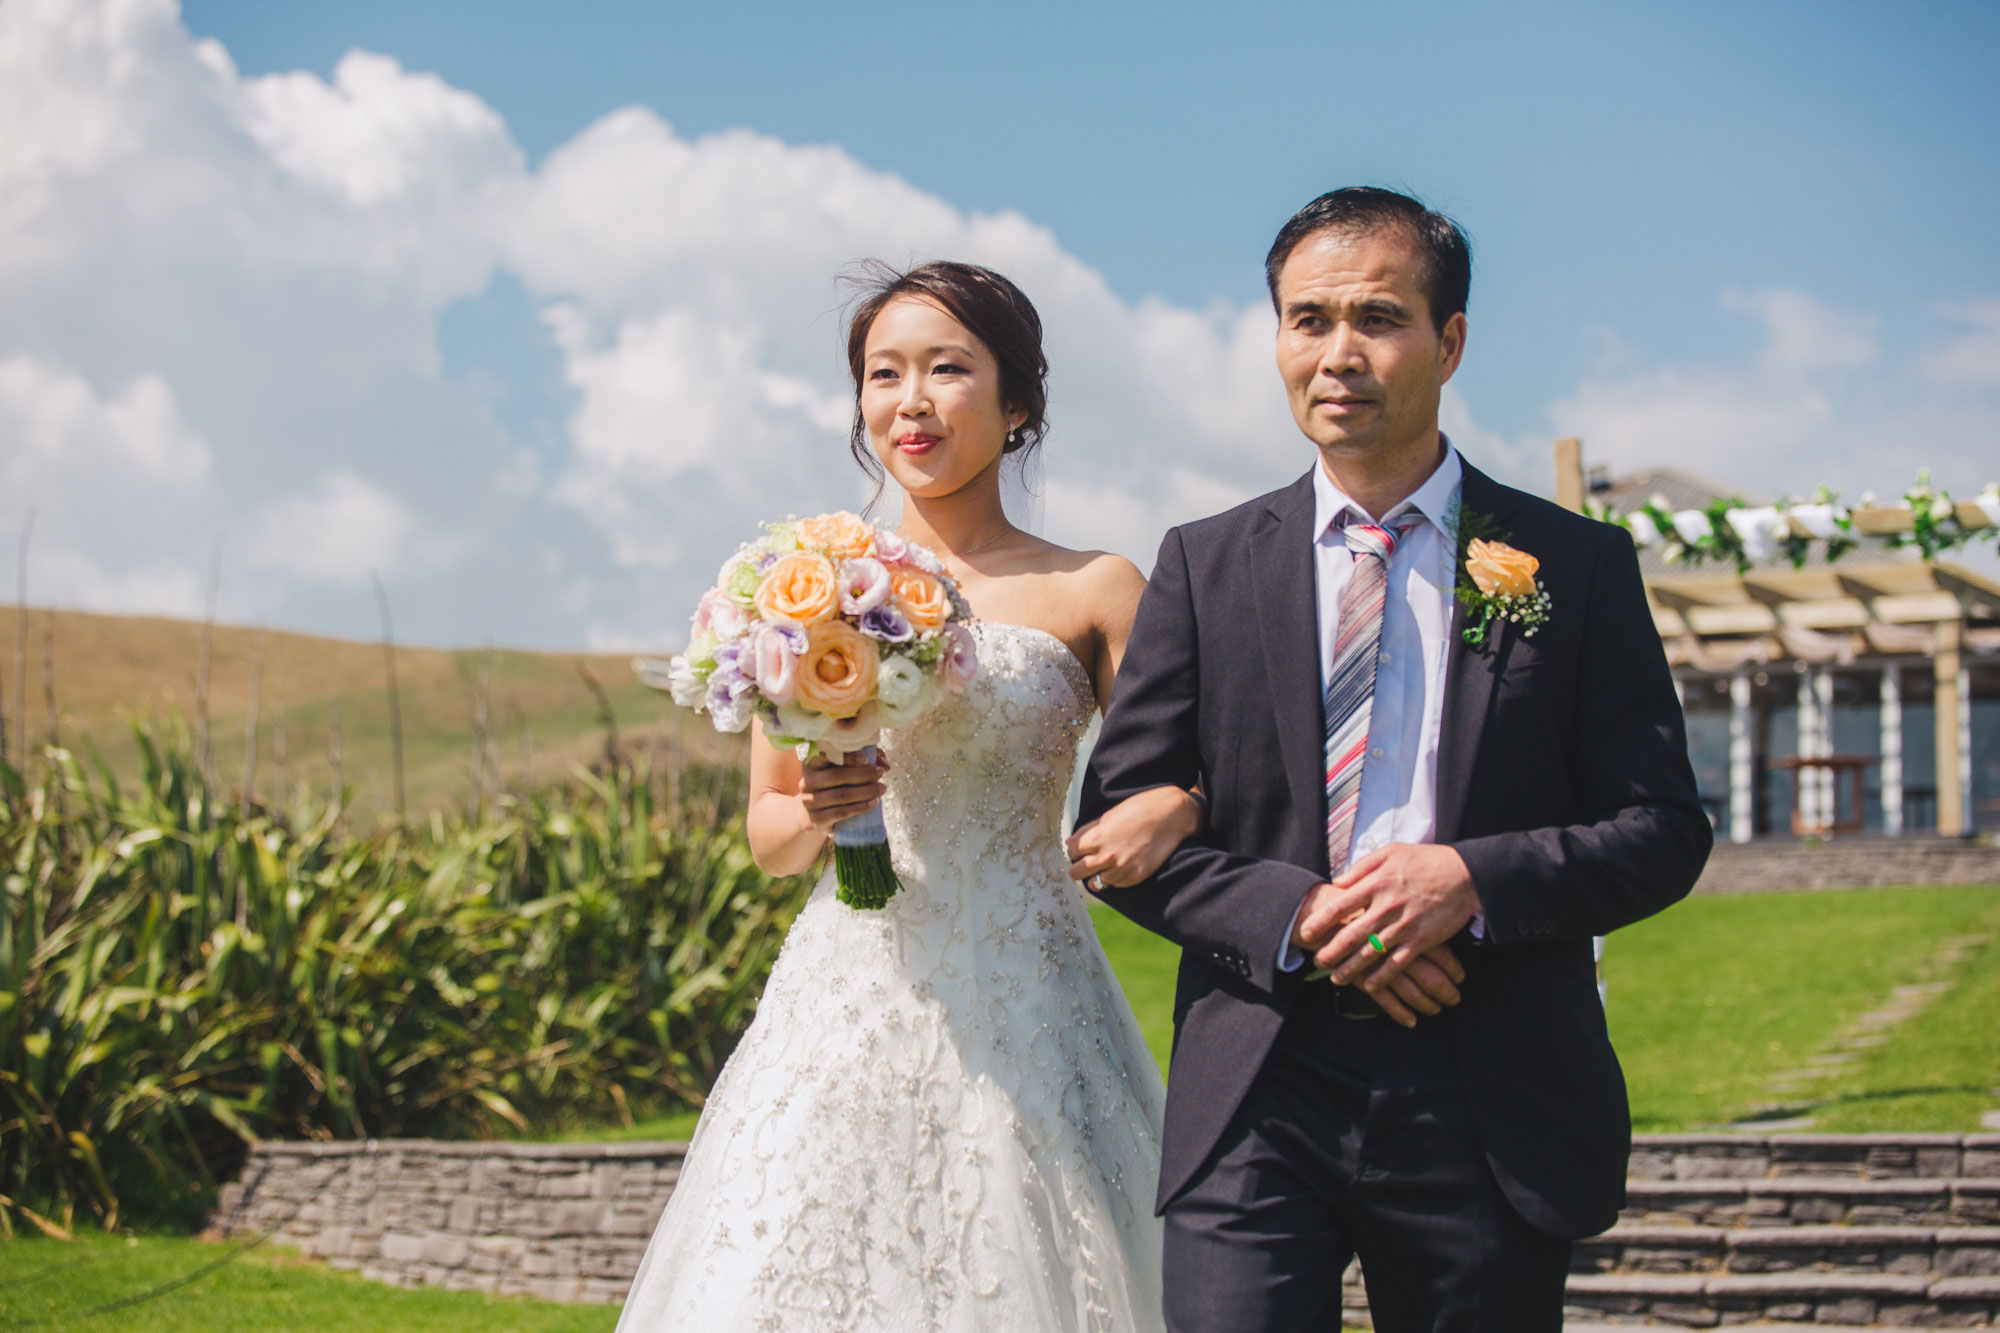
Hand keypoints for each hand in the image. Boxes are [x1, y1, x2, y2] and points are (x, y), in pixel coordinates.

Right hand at [797, 751, 890, 835]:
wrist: (815, 815)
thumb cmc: (834, 786)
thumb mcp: (843, 770)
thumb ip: (863, 761)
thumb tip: (884, 764)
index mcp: (811, 764)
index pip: (826, 756)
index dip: (847, 756)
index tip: (866, 758)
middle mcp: (806, 782)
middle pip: (836, 776)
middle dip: (862, 774)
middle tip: (880, 773)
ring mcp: (809, 802)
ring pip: (840, 795)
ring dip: (865, 791)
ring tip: (881, 789)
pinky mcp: (816, 820)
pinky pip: (841, 813)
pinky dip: (859, 807)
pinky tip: (873, 803)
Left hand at [1066, 786, 1202, 890]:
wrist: (1171, 816)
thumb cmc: (1139, 809)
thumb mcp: (1109, 816)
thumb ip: (1087, 831)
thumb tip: (1069, 843)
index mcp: (1096, 838)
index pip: (1071, 852)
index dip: (1076, 851)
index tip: (1082, 850)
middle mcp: (1106, 856)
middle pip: (1076, 873)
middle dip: (1079, 867)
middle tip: (1087, 862)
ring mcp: (1121, 869)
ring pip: (1095, 883)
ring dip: (1099, 874)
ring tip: (1109, 863)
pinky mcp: (1136, 877)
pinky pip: (1116, 885)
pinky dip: (1116, 878)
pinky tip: (1124, 864)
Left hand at [1294, 843, 1479, 1012]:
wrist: (1465, 875)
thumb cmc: (1425, 861)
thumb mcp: (1391, 852)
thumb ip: (1362, 867)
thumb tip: (1338, 882)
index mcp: (1376, 884)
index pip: (1340, 906)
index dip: (1320, 922)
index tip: (1306, 932)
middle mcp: (1386, 907)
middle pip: (1351, 934)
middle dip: (1330, 952)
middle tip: (1316, 961)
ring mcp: (1404, 925)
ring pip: (1370, 953)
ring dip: (1350, 969)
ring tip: (1336, 978)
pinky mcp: (1421, 940)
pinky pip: (1397, 964)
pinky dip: (1382, 977)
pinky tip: (1370, 986)